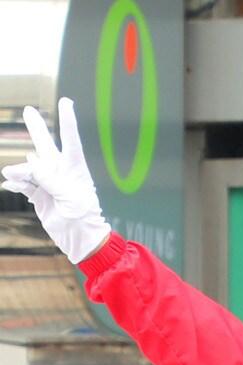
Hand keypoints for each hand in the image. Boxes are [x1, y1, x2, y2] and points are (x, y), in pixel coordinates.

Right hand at [0, 98, 110, 263]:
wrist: (79, 238)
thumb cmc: (83, 217)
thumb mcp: (70, 197)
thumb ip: (49, 179)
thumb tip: (29, 163)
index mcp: (75, 169)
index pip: (70, 140)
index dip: (67, 121)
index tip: (66, 101)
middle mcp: (60, 172)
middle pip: (45, 145)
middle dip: (36, 128)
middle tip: (28, 110)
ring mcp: (48, 182)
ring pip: (28, 168)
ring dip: (19, 171)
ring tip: (11, 175)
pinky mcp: (39, 193)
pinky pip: (23, 183)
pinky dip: (17, 183)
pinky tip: (11, 184)